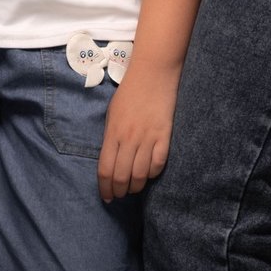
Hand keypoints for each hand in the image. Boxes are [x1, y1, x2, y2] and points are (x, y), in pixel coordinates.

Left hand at [97, 68, 177, 201]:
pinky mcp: (165, 136)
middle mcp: (129, 139)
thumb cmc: (130, 92)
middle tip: (119, 195)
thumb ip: (111, 137)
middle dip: (119, 191)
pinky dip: (153, 174)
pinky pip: (158, 164)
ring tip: (133, 188)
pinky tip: (149, 173)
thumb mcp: (112, 114)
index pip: (105, 170)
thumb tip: (111, 160)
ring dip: (135, 187)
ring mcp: (148, 138)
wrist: (153, 73)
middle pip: (122, 177)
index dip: (105, 188)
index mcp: (113, 133)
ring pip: (140, 175)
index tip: (106, 196)